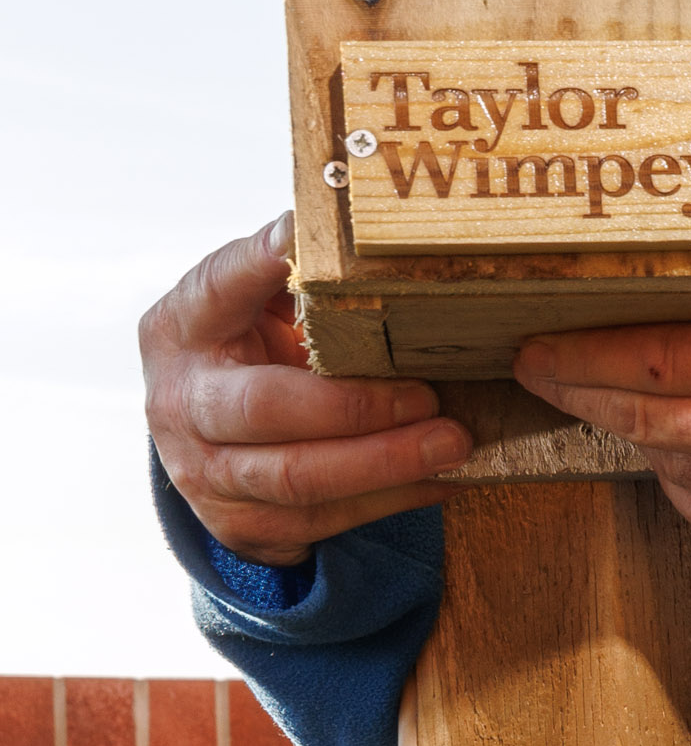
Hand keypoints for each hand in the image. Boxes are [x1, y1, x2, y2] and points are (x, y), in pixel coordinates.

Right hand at [142, 219, 471, 561]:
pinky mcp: (244, 527)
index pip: (224, 287)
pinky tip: (446, 478)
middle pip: (269, 410)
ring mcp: (206, 475)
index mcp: (180, 328)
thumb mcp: (250, 299)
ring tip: (455, 443)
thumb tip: (343, 219)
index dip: (271, 270)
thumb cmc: (249, 350)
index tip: (327, 256)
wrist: (210, 437)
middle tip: (431, 397)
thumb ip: (285, 266)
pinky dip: (395, 500)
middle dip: (358, 408)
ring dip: (387, 464)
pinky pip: (327, 522)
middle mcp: (181, 404)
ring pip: (301, 480)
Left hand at [509, 166, 690, 574]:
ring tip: (597, 397)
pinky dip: (678, 476)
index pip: (664, 357)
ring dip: (627, 432)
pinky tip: (674, 448)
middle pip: (641, 418)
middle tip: (533, 364)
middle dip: (576, 390)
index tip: (545, 330)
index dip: (590, 348)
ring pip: (666, 465)